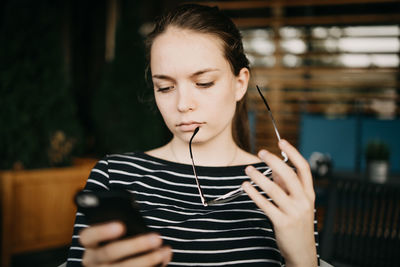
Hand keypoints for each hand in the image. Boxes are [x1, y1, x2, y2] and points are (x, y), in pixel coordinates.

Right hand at [79, 221, 172, 266]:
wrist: (112, 264)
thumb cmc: (118, 247)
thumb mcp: (115, 237)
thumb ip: (128, 230)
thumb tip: (150, 231)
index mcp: (91, 244)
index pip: (89, 236)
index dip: (102, 231)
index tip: (121, 226)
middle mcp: (92, 261)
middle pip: (109, 253)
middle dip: (135, 245)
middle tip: (156, 237)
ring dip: (146, 260)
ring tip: (163, 252)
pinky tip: (163, 261)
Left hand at [242, 139, 316, 266]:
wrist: (302, 250)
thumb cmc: (298, 223)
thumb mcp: (298, 203)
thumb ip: (287, 186)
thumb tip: (274, 169)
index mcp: (309, 193)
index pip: (303, 168)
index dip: (293, 153)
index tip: (282, 142)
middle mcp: (303, 201)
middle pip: (289, 175)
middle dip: (274, 161)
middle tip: (261, 152)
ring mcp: (294, 212)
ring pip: (274, 189)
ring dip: (259, 177)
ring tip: (248, 170)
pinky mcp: (282, 222)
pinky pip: (266, 204)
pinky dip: (254, 194)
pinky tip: (246, 186)